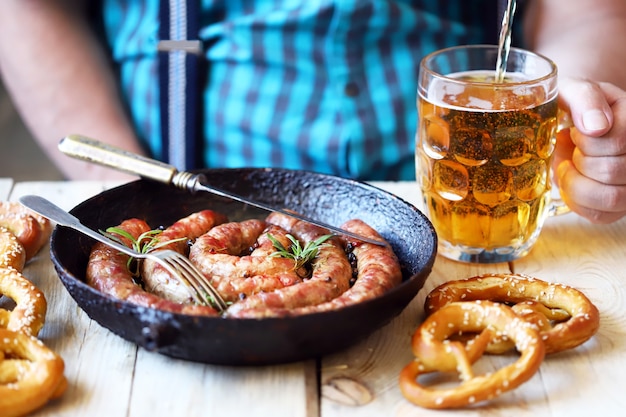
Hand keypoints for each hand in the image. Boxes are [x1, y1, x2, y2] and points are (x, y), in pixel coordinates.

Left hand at [554, 77, 625, 222]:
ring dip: (576, 183)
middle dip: (579, 160)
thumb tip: (598, 126)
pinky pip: (600, 215)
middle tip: (572, 148)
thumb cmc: (572, 107)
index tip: (576, 131)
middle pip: (612, 170)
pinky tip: (572, 182)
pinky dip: (577, 201)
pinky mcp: (619, 205)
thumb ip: (585, 98)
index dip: (586, 140)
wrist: (569, 123)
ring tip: (570, 166)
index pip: (618, 141)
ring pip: (611, 198)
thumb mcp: (573, 89)